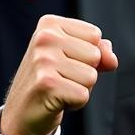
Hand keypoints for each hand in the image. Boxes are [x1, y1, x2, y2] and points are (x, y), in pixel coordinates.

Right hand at [0, 15, 117, 134]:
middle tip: (61, 78)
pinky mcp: (46, 83)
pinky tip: (56, 100)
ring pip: (91, 76)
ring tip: (59, 88)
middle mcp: (44, 38)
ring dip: (81, 88)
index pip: (94, 34)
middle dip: (85, 72)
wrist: (22, 110)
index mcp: (49, 24)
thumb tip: (111, 59)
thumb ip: (99, 51)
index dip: (88, 54)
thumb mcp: (75, 58)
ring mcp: (43, 60)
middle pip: (96, 55)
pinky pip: (83, 95)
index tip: (65, 61)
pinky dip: (75, 103)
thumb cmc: (52, 80)